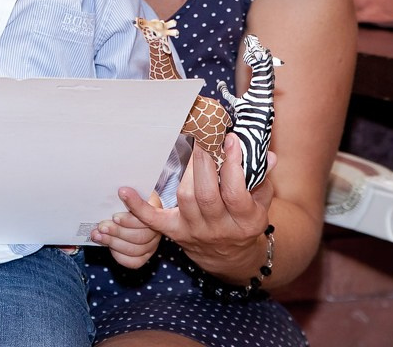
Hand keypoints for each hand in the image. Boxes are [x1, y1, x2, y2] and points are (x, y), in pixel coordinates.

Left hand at [91, 190, 162, 268]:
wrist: (128, 207)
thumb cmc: (126, 198)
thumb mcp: (127, 190)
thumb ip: (125, 193)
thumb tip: (119, 192)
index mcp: (156, 208)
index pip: (147, 213)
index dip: (132, 212)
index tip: (118, 204)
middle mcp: (157, 228)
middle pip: (141, 236)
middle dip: (118, 231)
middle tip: (102, 226)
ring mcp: (153, 243)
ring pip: (136, 249)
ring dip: (114, 242)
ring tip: (98, 235)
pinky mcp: (146, 255)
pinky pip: (135, 261)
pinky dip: (120, 255)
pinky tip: (109, 247)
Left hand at [122, 136, 275, 281]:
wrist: (232, 256)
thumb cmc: (246, 219)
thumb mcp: (262, 201)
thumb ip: (262, 176)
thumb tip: (266, 153)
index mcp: (246, 220)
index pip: (236, 191)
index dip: (232, 165)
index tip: (229, 139)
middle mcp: (219, 228)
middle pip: (206, 194)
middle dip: (202, 162)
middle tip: (200, 136)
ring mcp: (195, 231)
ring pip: (185, 200)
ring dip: (182, 171)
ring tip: (184, 146)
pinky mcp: (175, 232)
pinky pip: (153, 220)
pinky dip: (137, 207)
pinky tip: (125, 190)